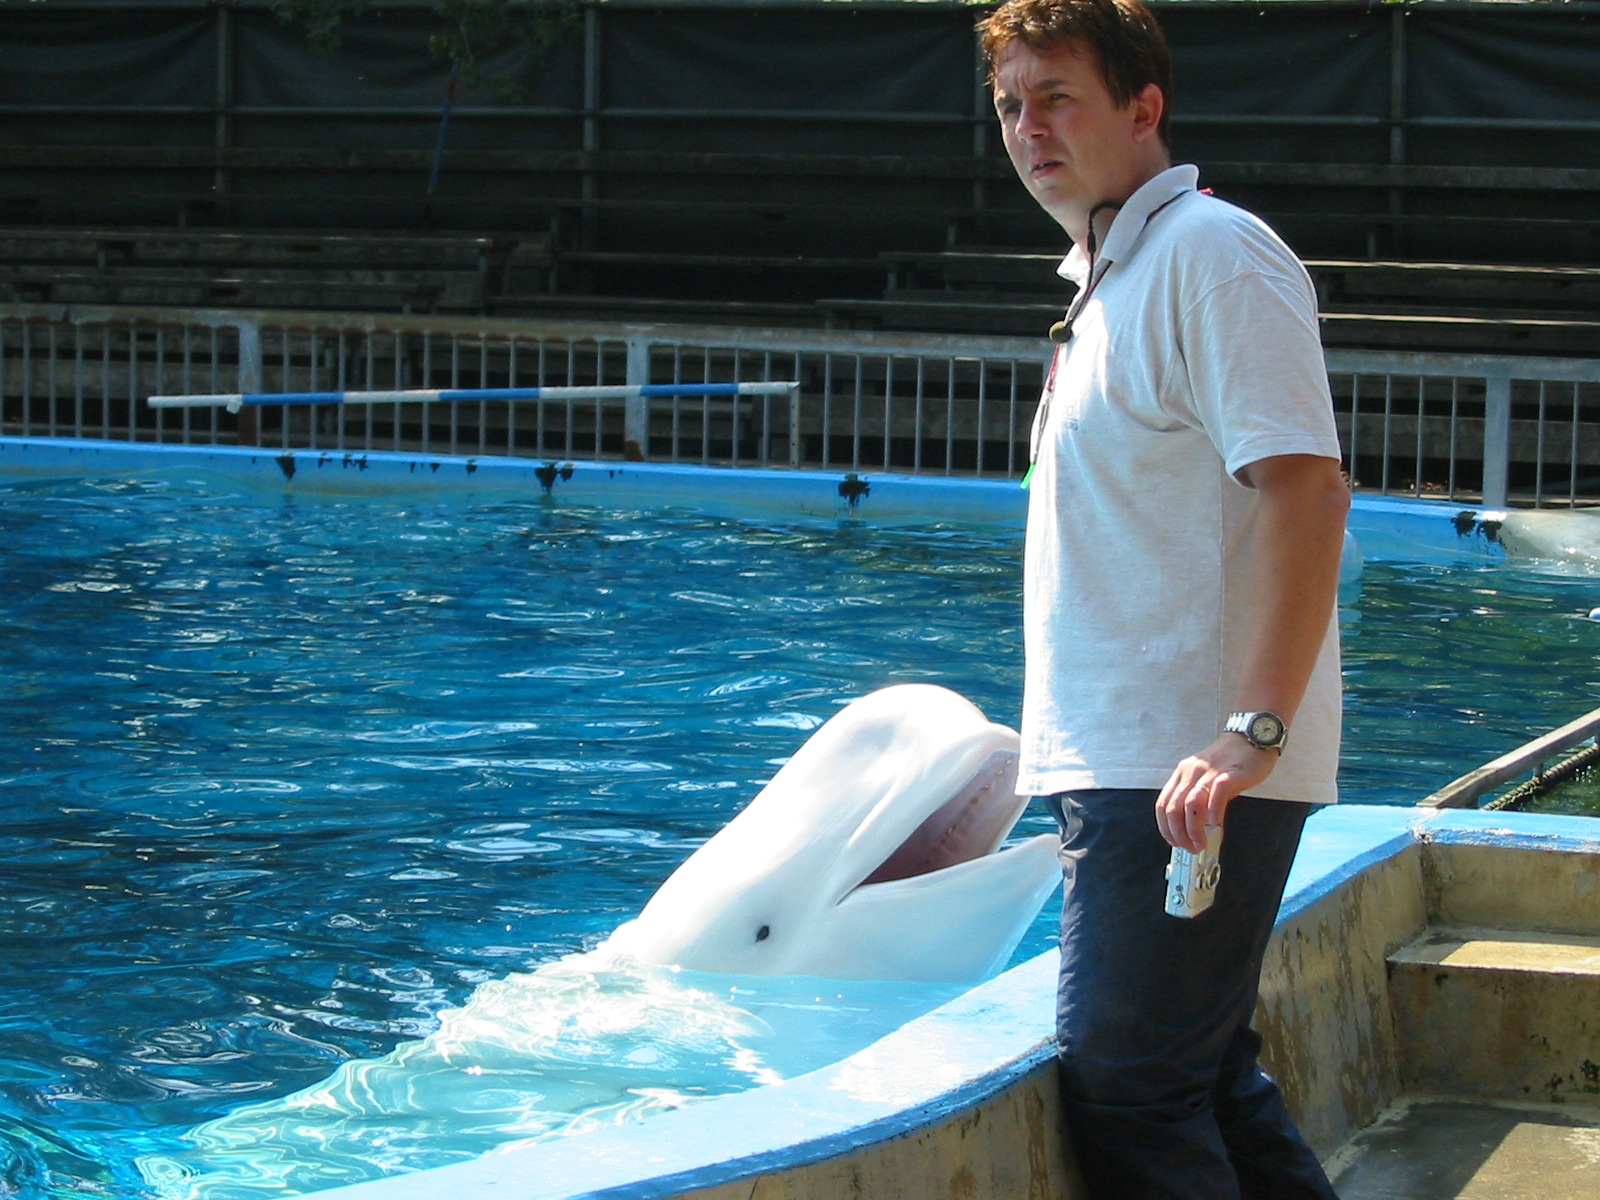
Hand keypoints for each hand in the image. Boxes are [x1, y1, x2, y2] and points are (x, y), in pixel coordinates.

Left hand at [1155, 735, 1278, 850]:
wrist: (1252, 737)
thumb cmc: (1230, 761)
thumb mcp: (1205, 777)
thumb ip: (1197, 798)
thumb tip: (1192, 828)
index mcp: (1182, 774)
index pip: (1163, 805)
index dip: (1166, 829)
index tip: (1176, 843)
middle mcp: (1191, 772)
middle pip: (1173, 808)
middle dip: (1178, 834)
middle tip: (1190, 848)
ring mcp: (1209, 772)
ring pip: (1190, 805)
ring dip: (1193, 830)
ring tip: (1201, 843)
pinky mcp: (1230, 774)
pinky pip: (1216, 796)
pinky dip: (1213, 815)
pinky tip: (1216, 827)